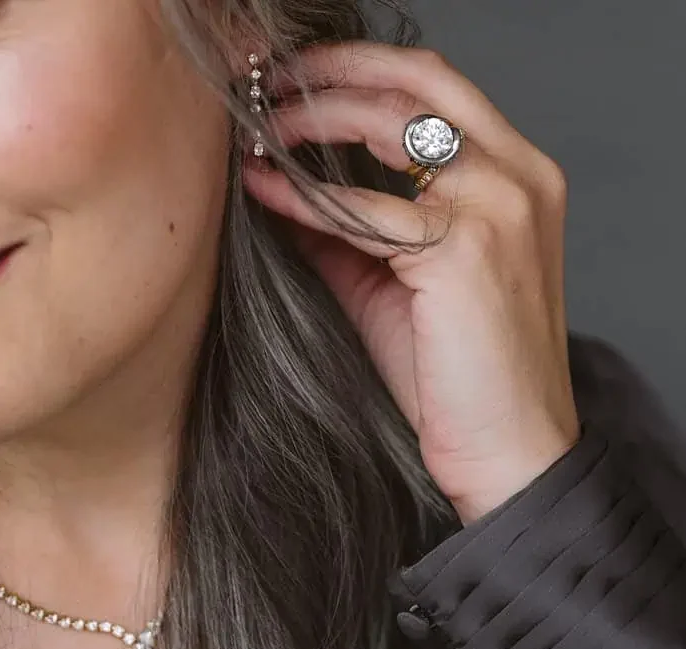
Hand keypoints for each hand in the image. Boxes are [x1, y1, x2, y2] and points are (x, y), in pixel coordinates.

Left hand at [243, 42, 580, 522]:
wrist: (508, 448)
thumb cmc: (461, 375)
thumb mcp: (403, 284)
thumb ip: (355, 227)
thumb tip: (286, 187)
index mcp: (518, 177)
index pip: (437, 89)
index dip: (361, 69)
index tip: (299, 79)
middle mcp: (520, 177)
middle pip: (418, 82)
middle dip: (333, 70)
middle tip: (268, 82)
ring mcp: (499, 207)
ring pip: (389, 126)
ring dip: (314, 119)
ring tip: (259, 129)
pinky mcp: (465, 251)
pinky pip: (365, 209)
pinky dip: (305, 196)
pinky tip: (263, 189)